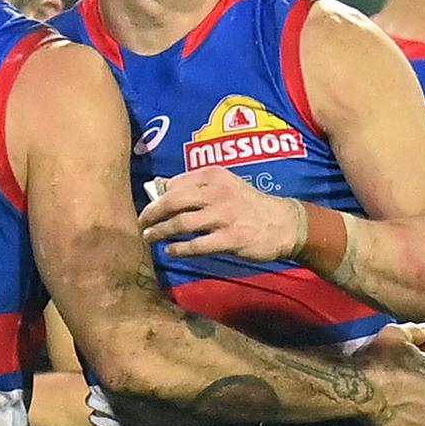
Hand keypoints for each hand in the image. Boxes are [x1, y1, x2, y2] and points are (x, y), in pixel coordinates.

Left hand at [137, 166, 301, 261]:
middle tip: (141, 222)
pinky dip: (180, 248)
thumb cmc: (248, 204)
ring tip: (148, 237)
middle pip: (173, 201)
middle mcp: (217, 192)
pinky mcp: (231, 238)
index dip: (158, 196)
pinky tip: (170, 250)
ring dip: (160, 231)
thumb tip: (159, 185)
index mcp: (214, 175)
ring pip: (182, 222)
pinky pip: (198, 244)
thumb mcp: (223, 185)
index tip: (149, 207)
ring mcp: (225, 215)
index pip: (176, 183)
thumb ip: (193, 185)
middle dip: (152, 213)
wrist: (283, 223)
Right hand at [355, 323, 424, 425]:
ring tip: (394, 402)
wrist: (357, 389)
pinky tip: (394, 414)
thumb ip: (414, 331)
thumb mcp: (392, 334)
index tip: (403, 370)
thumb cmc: (374, 362)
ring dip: (415, 407)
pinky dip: (409, 422)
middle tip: (397, 387)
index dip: (417, 368)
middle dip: (419, 389)